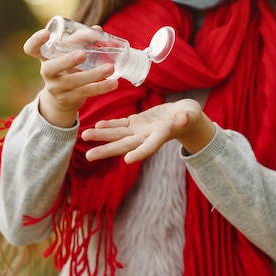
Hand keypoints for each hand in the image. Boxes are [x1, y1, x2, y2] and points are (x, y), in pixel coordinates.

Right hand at [23, 28, 118, 127]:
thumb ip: (80, 41)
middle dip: (67, 60)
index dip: (35, 41)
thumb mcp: (69, 54)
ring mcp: (55, 88)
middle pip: (50, 68)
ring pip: (73, 82)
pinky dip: (100, 87)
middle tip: (83, 54)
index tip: (46, 33)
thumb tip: (98, 29)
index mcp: (44, 58)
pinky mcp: (67, 99)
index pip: (31, 49)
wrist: (63, 98)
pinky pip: (85, 93)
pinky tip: (113, 83)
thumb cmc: (68, 68)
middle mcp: (47, 73)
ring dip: (93, 74)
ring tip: (110, 68)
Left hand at [83, 99, 216, 163]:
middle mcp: (147, 136)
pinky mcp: (137, 122)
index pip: (150, 146)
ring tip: (85, 135)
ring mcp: (140, 130)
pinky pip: (121, 124)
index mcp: (161, 135)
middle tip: (89, 156)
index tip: (128, 160)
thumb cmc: (189, 116)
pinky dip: (109, 125)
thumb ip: (186, 117)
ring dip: (102, 136)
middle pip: (125, 145)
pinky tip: (97, 124)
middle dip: (107, 150)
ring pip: (118, 135)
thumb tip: (183, 119)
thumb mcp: (190, 115)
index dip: (140, 153)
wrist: (184, 116)